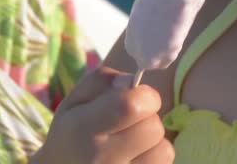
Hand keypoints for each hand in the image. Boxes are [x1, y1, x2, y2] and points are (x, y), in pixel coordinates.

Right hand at [31, 67, 174, 162]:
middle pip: (154, 128)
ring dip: (154, 142)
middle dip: (148, 119)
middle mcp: (100, 159)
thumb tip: (131, 81)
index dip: (145, 96)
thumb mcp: (75, 101)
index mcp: (82, 129)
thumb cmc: (72, 135)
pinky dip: (154, 158)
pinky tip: (135, 158)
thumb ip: (102, 81)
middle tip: (130, 124)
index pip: (132, 106)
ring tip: (132, 144)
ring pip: (164, 150)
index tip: (138, 97)